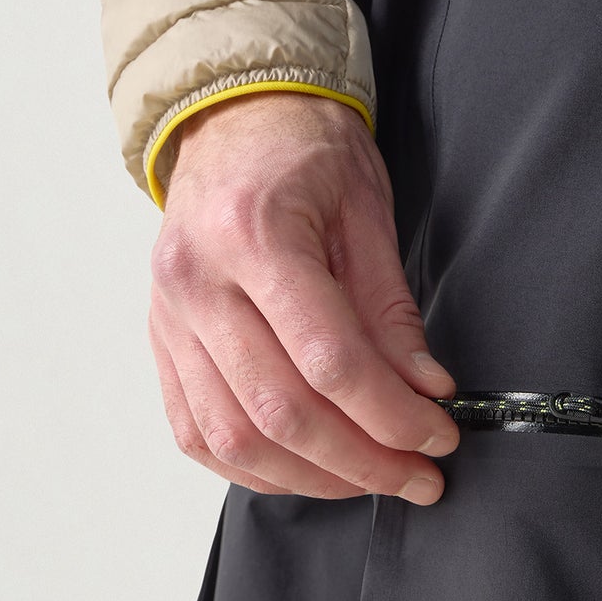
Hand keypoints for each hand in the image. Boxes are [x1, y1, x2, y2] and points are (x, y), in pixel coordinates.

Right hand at [146, 91, 458, 500]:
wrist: (232, 119)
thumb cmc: (303, 154)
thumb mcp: (367, 214)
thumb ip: (391, 313)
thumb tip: (426, 394)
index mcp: (251, 235)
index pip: (329, 362)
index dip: (392, 416)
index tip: (438, 439)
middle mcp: (195, 282)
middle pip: (281, 413)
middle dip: (363, 462)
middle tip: (419, 477)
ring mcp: (169, 318)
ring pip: (235, 439)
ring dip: (313, 478)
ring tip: (372, 481)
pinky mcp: (162, 343)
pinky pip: (198, 434)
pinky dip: (257, 469)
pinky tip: (310, 472)